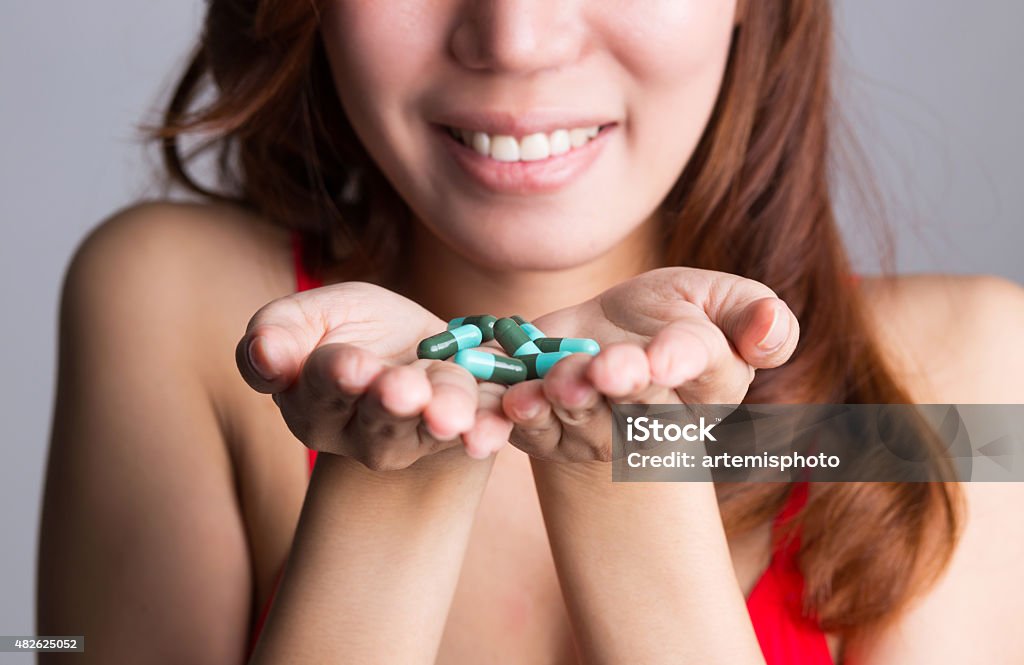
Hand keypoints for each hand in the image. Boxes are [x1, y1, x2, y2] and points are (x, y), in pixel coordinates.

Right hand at [235, 282, 511, 468]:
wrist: (409, 342)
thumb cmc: (346, 328)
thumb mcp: (308, 315)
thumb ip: (278, 333)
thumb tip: (262, 353)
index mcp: (313, 403)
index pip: (321, 390)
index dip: (334, 377)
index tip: (349, 364)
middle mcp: (361, 432)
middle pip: (377, 420)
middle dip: (391, 402)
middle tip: (402, 389)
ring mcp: (415, 436)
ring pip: (427, 428)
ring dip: (442, 418)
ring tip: (451, 414)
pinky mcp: (462, 430)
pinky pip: (475, 432)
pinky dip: (486, 432)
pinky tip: (490, 433)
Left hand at [501, 268, 799, 461]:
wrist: (605, 336)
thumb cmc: (672, 314)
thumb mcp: (718, 297)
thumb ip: (752, 311)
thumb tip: (772, 325)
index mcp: (706, 378)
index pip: (699, 368)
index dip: (679, 361)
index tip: (663, 357)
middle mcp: (653, 414)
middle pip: (638, 400)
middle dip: (622, 383)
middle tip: (608, 368)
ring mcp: (599, 427)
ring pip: (583, 417)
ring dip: (569, 399)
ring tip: (559, 379)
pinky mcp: (550, 430)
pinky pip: (532, 429)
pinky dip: (520, 416)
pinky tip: (513, 399)